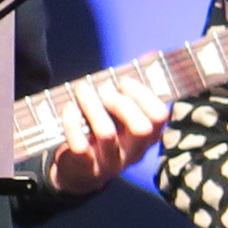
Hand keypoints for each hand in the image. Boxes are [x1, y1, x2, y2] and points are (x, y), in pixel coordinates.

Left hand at [37, 71, 164, 195]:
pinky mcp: (86, 166)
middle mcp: (134, 151)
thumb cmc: (104, 133)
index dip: (143, 95)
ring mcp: (111, 161)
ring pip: (107, 133)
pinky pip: (80, 145)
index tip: (123, 81)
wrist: (80, 173)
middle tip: (104, 89)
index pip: (159, 116)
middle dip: (122, 103)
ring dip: (92, 105)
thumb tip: (152, 54)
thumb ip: (136, 88)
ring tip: (82, 89)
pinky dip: (72, 123)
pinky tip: (68, 108)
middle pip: (141, 128)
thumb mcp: (122, 115)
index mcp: (148, 136)